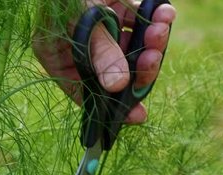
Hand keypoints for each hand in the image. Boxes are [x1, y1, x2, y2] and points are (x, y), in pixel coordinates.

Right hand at [33, 1, 175, 124]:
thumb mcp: (82, 19)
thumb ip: (100, 51)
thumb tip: (118, 87)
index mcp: (57, 55)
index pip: (83, 92)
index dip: (109, 107)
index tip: (136, 116)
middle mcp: (79, 48)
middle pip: (114, 74)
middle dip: (138, 69)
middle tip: (152, 59)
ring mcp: (100, 30)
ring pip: (131, 51)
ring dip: (152, 44)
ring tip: (162, 28)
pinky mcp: (118, 10)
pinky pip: (140, 25)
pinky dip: (156, 22)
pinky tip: (166, 13)